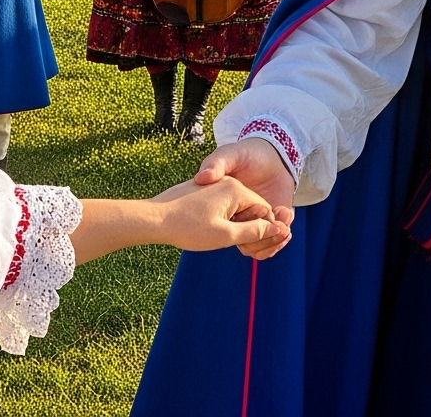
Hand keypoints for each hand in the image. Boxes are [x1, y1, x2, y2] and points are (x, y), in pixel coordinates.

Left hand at [148, 174, 293, 257]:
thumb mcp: (225, 235)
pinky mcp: (204, 191)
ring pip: (237, 209)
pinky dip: (223, 221)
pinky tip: (209, 232)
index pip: (265, 212)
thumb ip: (254, 232)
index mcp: (237, 189)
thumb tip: (277, 230)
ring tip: (217, 238)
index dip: (263, 232)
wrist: (153, 218)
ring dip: (235, 227)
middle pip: (252, 209)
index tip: (248, 247)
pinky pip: (224, 206)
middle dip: (249, 229)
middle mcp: (228, 183)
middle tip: (235, 246)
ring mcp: (215, 185)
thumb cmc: (188, 228)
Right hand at [194, 137, 297, 257]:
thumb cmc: (246, 153)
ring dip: (273, 240)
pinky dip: (280, 239)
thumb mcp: (228, 155)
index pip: (229, 228)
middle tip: (277, 220)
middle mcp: (237, 219)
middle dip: (262, 238)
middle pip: (245, 242)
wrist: (271, 154)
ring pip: (259, 246)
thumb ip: (215, 164)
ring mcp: (255, 223)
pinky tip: (288, 220)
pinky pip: (272, 242)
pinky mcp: (270, 224)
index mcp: (223, 208)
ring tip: (285, 221)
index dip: (245, 226)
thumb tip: (201, 177)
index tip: (262, 210)